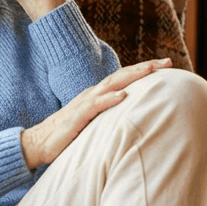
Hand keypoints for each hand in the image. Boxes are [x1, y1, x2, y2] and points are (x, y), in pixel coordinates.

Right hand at [20, 58, 173, 170]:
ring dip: (132, 76)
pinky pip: (95, 105)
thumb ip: (109, 118)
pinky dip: (110, 99)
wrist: (38, 143)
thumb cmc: (67, 136)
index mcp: (97, 95)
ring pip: (112, 84)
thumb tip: (130, 119)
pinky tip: (123, 95)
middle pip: (122, 75)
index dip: (144, 70)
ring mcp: (84, 104)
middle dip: (145, 67)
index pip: (124, 78)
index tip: (166, 66)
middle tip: (168, 62)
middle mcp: (92, 94)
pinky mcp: (77, 116)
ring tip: (151, 70)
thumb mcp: (94, 124)